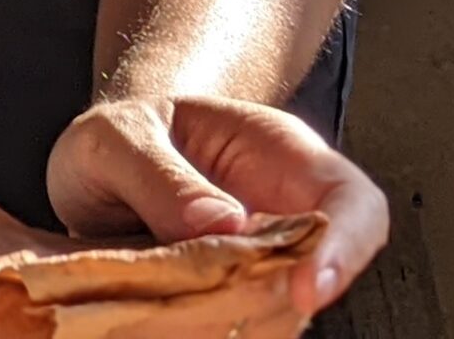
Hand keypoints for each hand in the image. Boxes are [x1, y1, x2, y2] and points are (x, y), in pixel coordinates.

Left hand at [47, 94, 387, 313]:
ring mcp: (261, 264)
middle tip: (203, 300)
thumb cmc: (122, 137)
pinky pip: (236, 326)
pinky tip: (163, 318)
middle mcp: (283, 215)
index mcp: (277, 154)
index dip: (346, 248)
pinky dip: (205, 330)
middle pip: (321, 272)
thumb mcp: (116, 133)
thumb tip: (220, 222)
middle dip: (276, 299)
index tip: (305, 291)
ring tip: (167, 301)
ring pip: (280, 312)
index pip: (353, 201)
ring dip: (234, 319)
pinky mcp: (231, 300)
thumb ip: (156, 170)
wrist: (100, 165)